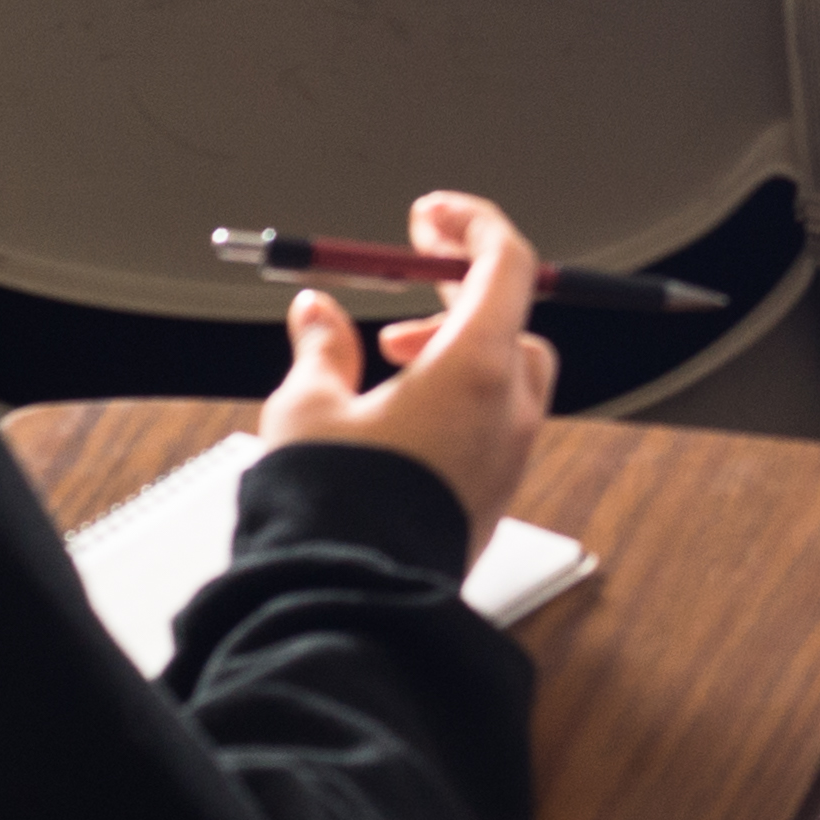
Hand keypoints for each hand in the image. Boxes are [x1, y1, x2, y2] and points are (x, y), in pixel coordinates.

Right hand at [257, 188, 558, 557]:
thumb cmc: (335, 504)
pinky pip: (492, 420)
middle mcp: (508, 407)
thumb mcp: (309, 408)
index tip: (429, 216)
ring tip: (385, 359)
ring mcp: (510, 454)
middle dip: (455, 292)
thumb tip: (315, 312)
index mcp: (476, 367)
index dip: (471, 225)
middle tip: (405, 286)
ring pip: (506, 370)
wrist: (351, 603)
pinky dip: (458, 394)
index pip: (506, 263)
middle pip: (510, 316)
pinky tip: (398, 414)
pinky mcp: (495, 493)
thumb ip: (320, 347)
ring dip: (454, 347)